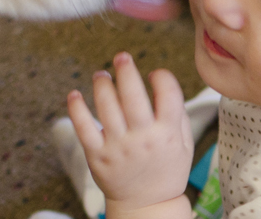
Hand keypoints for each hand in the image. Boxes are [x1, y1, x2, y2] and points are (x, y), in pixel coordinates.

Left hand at [67, 52, 193, 212]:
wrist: (147, 205)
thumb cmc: (167, 169)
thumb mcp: (185, 143)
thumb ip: (177, 113)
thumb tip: (162, 80)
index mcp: (168, 133)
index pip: (168, 93)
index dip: (162, 76)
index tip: (156, 74)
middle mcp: (143, 138)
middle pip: (133, 95)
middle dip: (126, 70)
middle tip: (122, 57)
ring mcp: (118, 147)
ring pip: (107, 106)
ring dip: (102, 84)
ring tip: (101, 75)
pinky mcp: (98, 156)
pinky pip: (84, 127)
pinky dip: (76, 108)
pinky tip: (75, 94)